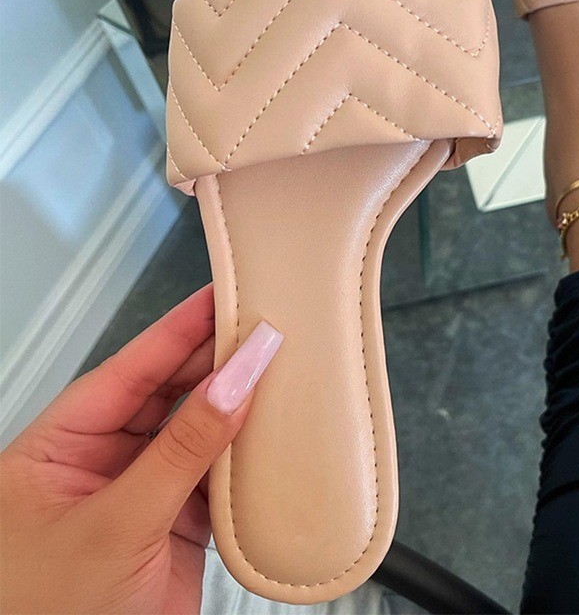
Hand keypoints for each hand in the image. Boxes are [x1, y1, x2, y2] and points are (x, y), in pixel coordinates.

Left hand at [0, 285, 281, 614]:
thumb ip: (182, 448)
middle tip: (263, 326)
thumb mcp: (115, 523)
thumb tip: (235, 380)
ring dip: (237, 406)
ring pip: (198, 430)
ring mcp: (142, 491)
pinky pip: (218, 473)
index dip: (178, 328)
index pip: (129, 368)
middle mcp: (102, 460)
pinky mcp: (177, 523)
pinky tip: (273, 433)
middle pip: (169, 391)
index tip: (222, 294)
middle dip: (215, 359)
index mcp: (60, 446)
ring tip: (277, 368)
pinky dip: (248, 456)